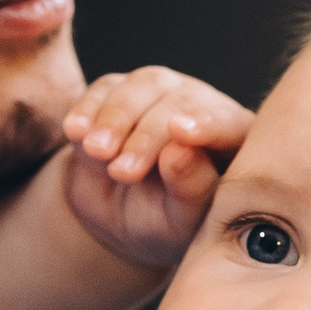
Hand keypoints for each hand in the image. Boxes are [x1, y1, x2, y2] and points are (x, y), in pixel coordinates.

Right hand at [62, 67, 250, 268]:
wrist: (120, 218)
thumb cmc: (167, 224)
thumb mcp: (182, 222)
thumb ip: (191, 189)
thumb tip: (179, 152)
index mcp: (235, 140)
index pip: (228, 124)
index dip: (206, 125)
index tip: (180, 132)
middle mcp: (203, 107)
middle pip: (182, 102)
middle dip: (147, 136)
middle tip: (123, 173)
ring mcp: (163, 94)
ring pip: (144, 85)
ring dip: (116, 117)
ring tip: (97, 152)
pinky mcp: (121, 91)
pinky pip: (106, 88)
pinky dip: (89, 108)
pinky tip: (75, 132)